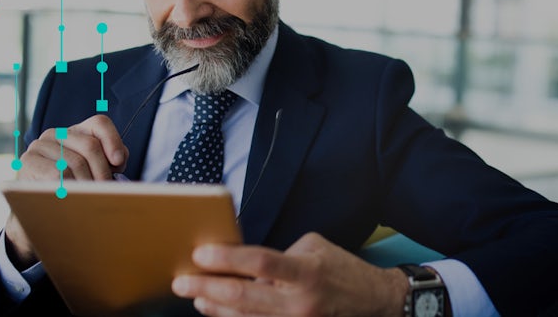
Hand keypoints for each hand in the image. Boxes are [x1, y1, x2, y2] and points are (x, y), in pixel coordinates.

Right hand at [4, 115, 127, 267]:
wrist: (36, 209)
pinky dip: (70, 187)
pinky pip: (58, 173)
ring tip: (88, 197)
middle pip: (90, 145)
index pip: (99, 122)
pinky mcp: (28, 161)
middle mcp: (56, 133)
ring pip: (75, 162)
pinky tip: (70, 196)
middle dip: (102, 171)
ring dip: (87, 184)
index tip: (119, 163)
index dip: (113, 140)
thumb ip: (110, 161)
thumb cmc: (72, 189)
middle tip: (104, 190)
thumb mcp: (94, 172)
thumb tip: (119, 160)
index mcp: (76, 131)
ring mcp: (40, 145)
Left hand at [172, 232, 407, 316]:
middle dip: (208, 289)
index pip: (260, 263)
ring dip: (216, 309)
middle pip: (244, 299)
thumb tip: (246, 266)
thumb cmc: (342, 269)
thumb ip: (280, 256)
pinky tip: (219, 312)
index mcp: (306, 272)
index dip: (227, 259)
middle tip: (181, 282)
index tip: (201, 254)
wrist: (375, 303)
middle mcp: (300, 303)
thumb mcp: (315, 248)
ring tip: (197, 297)